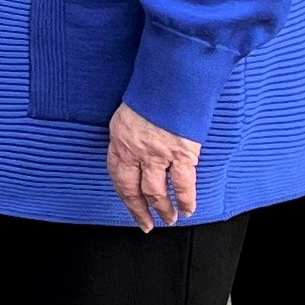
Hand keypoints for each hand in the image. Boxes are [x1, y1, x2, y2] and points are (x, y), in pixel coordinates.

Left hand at [107, 104, 201, 231]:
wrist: (171, 80)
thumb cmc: (151, 93)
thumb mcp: (129, 114)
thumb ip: (130, 136)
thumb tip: (134, 152)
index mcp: (120, 140)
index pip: (117, 175)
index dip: (125, 196)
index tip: (130, 208)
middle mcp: (135, 151)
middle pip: (133, 190)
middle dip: (140, 210)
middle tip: (147, 224)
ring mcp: (157, 154)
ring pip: (156, 192)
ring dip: (163, 209)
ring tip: (170, 218)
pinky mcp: (181, 154)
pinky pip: (183, 184)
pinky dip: (186, 199)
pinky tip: (187, 208)